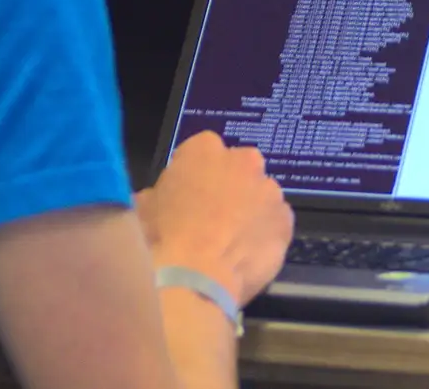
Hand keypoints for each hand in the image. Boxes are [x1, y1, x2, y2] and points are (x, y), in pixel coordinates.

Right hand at [135, 131, 292, 304]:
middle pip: (238, 168)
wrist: (193, 279)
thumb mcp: (142, 207)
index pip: (202, 151)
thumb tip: (163, 201)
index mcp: (204, 149)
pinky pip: (276, 223)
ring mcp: (269, 190)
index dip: (194, 175)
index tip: (187, 196)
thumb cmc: (161, 238)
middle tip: (212, 217)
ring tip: (231, 241)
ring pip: (260, 195)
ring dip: (250, 210)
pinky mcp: (286, 221)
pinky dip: (266, 234)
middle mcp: (243, 161)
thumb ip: (160, 193)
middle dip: (229, 186)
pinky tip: (248, 254)